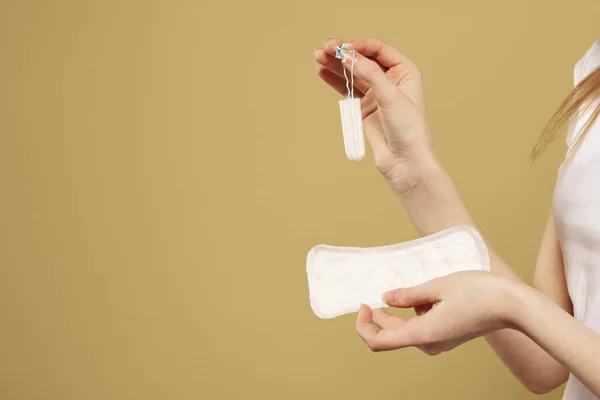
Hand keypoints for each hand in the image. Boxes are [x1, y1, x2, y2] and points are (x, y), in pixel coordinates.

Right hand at [315, 38, 434, 192]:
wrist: (405, 162)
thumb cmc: (409, 130)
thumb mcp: (390, 96)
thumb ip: (369, 74)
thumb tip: (348, 56)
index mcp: (404, 71)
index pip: (379, 50)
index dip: (360, 46)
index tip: (344, 48)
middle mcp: (390, 80)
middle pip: (363, 60)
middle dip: (344, 53)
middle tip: (326, 47)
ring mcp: (376, 94)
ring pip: (352, 74)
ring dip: (336, 65)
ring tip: (318, 57)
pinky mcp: (364, 108)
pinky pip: (347, 90)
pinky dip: (335, 81)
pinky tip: (323, 72)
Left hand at [355, 271, 522, 353]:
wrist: (514, 305)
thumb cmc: (479, 292)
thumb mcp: (437, 286)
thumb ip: (408, 295)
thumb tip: (386, 299)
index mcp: (423, 334)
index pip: (378, 342)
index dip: (364, 325)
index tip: (363, 305)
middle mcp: (429, 344)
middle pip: (391, 334)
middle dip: (381, 314)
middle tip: (382, 291)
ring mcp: (439, 343)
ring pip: (407, 329)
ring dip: (403, 311)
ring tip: (422, 290)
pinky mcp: (447, 337)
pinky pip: (421, 327)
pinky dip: (418, 311)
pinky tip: (433, 295)